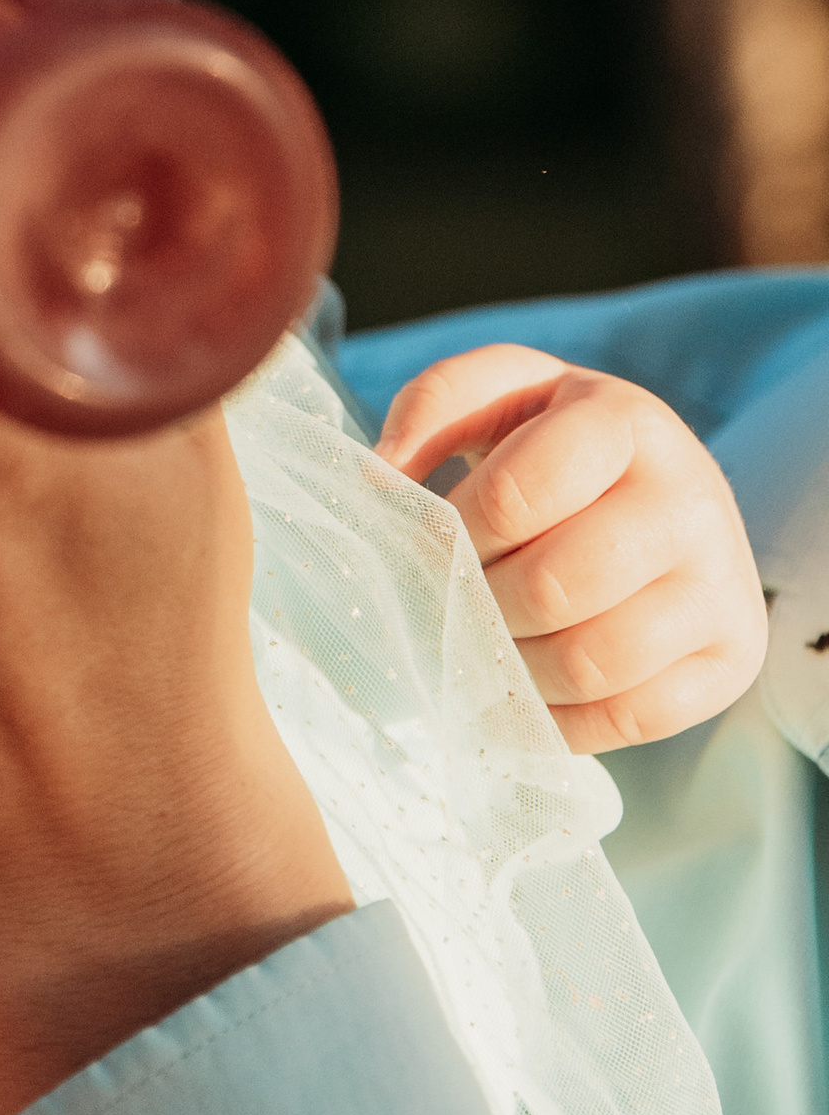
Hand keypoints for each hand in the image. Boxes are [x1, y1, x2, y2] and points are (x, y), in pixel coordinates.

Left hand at [375, 344, 767, 753]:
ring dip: (513, 669)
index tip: (435, 541)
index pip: (513, 495)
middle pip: (551, 589)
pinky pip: (632, 718)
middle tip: (455, 604)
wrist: (667, 495)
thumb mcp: (502, 395)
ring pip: (591, 662)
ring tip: (486, 647)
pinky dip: (560, 719)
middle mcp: (690, 500)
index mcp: (626, 422)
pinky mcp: (732, 657)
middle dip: (479, 606)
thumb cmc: (558, 448)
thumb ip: (435, 405)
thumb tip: (382, 476)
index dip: (454, 533)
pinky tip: (527, 692)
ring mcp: (721, 585)